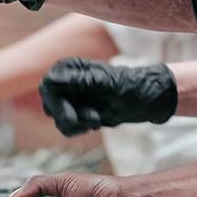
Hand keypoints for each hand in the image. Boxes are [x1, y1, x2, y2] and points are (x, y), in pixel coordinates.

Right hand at [41, 58, 177, 135]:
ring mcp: (71, 98)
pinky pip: (67, 127)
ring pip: (58, 119)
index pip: (48, 86)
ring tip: (97, 119)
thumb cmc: (130, 86)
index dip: (56, 104)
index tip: (72, 118)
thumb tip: (50, 80)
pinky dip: (80, 129)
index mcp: (70, 68)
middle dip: (67, 117)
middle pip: (50, 105)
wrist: (148, 101)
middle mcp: (67, 81)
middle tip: (91, 120)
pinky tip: (96, 123)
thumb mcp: (105, 84)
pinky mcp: (78, 113)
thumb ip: (78, 82)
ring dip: (78, 125)